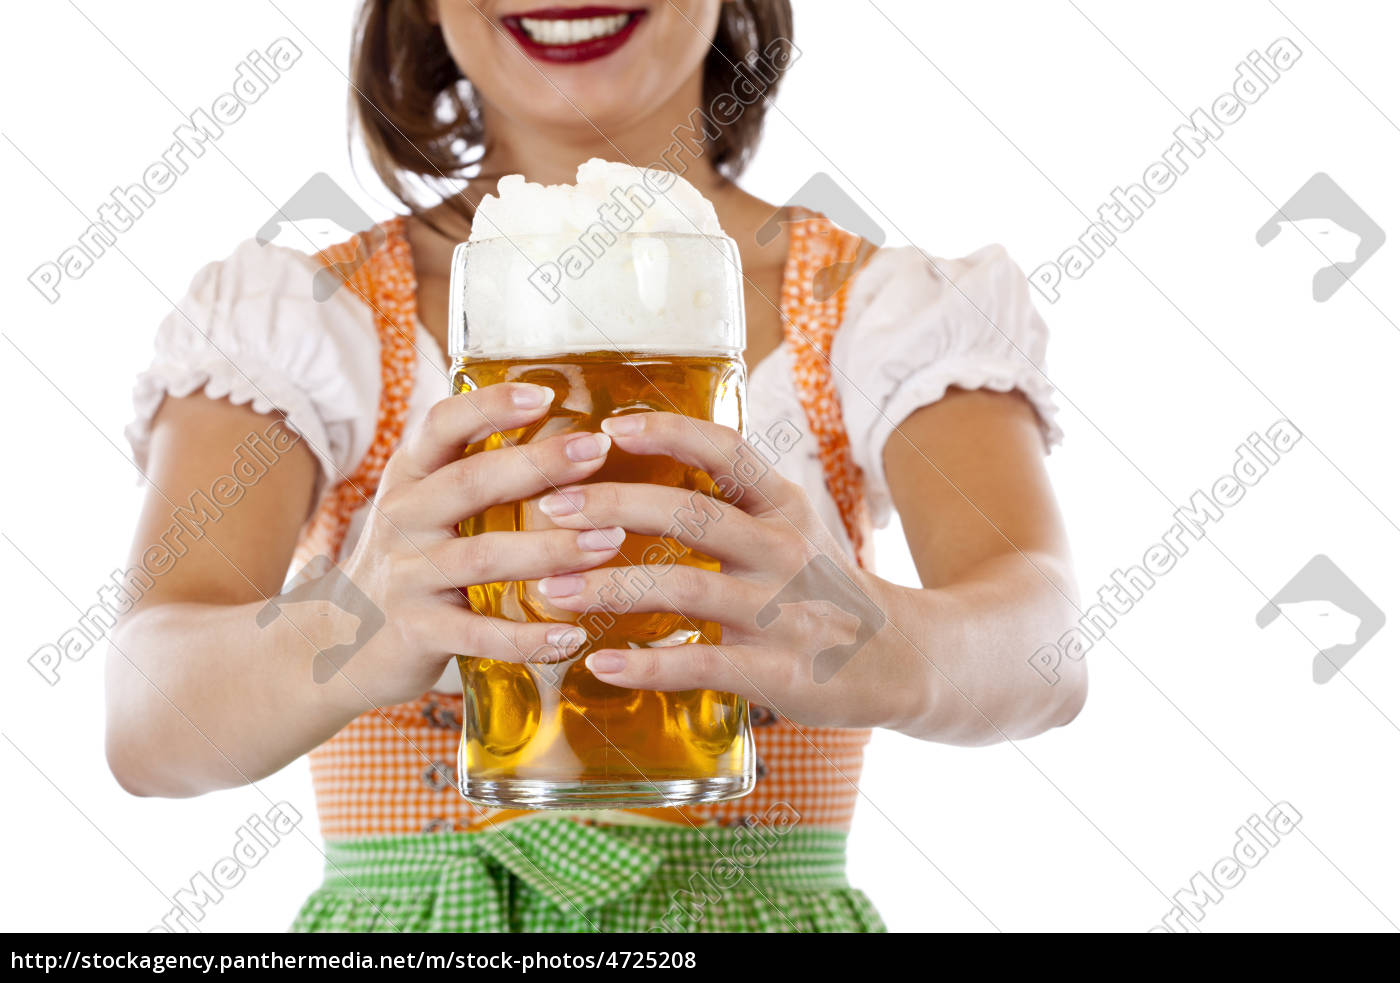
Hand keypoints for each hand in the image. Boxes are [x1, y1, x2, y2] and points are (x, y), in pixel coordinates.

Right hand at [330, 382, 621, 708]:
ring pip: (485, 556)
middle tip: (598, 452)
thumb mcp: (422, 507)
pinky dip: (528, 637)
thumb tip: (562, 435)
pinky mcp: (416, 632)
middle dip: (539, 464)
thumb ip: (472, 473)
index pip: (443, 425)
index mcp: (409, 478)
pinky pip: (480, 634)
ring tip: (610, 542)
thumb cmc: (406, 563)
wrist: (336, 641)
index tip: (546, 395)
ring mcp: (407, 576)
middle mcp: (403, 519)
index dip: (490, 406)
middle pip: (472, 482)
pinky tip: (574, 637)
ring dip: (552, 549)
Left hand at [530, 412, 910, 729]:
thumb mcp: (794, 528)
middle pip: (691, 513)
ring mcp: (782, 611)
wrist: (904, 659)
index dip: (670, 432)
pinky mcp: (778, 671)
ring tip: (550, 590)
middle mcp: (784, 550)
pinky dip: (647, 665)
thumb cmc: (825, 588)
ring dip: (610, 587)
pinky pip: (703, 663)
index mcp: (784, 506)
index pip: (728, 450)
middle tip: (549, 508)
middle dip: (613, 505)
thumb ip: (733, 501)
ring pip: (685, 587)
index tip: (613, 425)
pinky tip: (600, 663)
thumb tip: (643, 467)